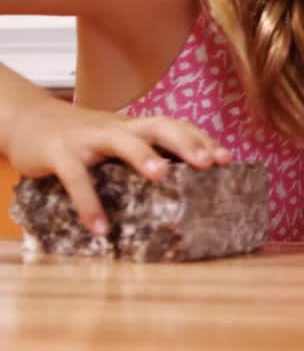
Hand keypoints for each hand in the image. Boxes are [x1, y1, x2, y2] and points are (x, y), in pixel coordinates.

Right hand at [7, 98, 229, 235]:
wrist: (30, 122)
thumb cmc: (86, 138)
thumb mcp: (119, 142)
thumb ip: (147, 156)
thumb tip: (186, 187)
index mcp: (136, 127)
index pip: (176, 126)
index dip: (201, 139)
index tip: (226, 158)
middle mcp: (118, 128)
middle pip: (158, 126)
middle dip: (185, 141)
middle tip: (207, 162)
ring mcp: (88, 138)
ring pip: (121, 140)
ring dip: (143, 155)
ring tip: (162, 177)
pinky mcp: (59, 153)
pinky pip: (76, 176)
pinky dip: (88, 202)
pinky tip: (100, 228)